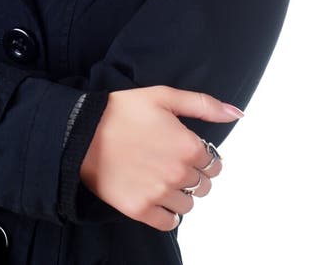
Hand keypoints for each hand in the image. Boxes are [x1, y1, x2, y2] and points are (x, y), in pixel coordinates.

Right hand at [80, 85, 239, 230]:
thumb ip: (203, 105)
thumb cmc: (121, 111)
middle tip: (168, 160)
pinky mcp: (140, 209)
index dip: (200, 156)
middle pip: (203, 186)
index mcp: (188, 145)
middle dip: (191, 174)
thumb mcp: (163, 96)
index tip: (183, 149)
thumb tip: (236, 112)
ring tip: (157, 175)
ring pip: (187, 204)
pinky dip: (165, 212)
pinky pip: (169, 222)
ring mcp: (159, 193)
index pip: (214, 164)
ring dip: (178, 193)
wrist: (81, 132)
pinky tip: (152, 193)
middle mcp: (178, 173)